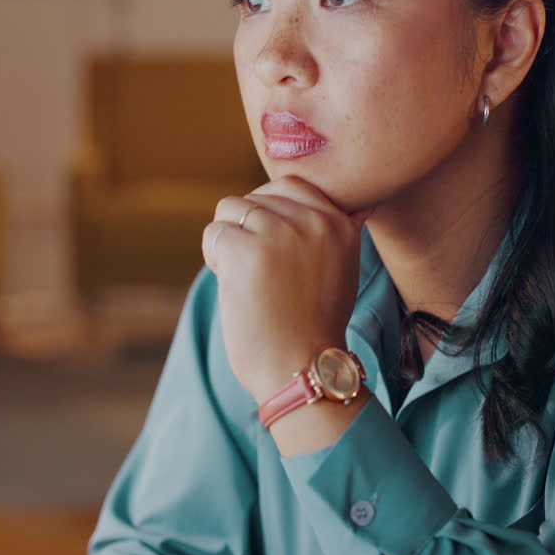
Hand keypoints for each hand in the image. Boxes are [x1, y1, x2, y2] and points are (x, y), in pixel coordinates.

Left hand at [202, 175, 373, 403]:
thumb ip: (329, 233)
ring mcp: (279, 233)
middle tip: (258, 272)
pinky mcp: (246, 250)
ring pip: (230, 209)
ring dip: (228, 241)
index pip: (290, 186)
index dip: (269, 212)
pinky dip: (214, 258)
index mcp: (339, 222)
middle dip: (247, 229)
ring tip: (245, 278)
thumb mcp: (341, 269)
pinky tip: (232, 285)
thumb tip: (326, 204)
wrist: (303, 368)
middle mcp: (314, 220)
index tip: (272, 250)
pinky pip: (214, 233)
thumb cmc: (314, 327)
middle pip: (256, 196)